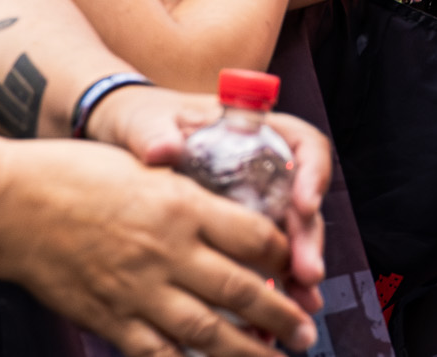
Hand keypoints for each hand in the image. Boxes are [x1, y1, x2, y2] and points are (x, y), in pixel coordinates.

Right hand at [0, 138, 315, 356]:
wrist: (11, 206)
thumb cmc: (74, 174)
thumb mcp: (144, 165)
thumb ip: (188, 193)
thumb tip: (228, 215)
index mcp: (181, 204)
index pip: (253, 235)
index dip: (283, 255)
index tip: (296, 265)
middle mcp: (167, 251)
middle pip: (240, 290)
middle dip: (281, 315)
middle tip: (306, 331)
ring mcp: (139, 290)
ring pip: (208, 330)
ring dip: (249, 351)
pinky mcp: (111, 318)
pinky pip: (159, 353)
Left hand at [87, 85, 331, 313]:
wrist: (124, 140)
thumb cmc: (143, 121)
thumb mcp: (147, 121)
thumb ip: (155, 133)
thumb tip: (161, 148)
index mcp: (255, 129)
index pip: (303, 144)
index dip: (312, 174)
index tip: (304, 205)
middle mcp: (265, 166)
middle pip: (302, 200)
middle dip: (307, 239)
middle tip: (306, 273)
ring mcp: (255, 200)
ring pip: (289, 235)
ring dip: (297, 271)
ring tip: (301, 303)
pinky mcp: (237, 231)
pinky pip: (263, 259)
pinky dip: (268, 286)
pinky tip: (267, 314)